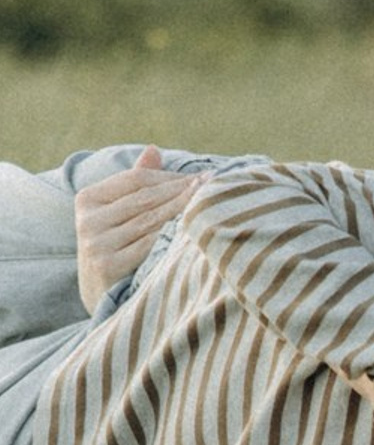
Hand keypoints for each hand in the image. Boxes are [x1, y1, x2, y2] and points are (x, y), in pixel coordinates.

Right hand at [74, 146, 204, 311]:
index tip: (203, 176)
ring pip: (153, 220)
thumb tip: (154, 149)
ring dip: (186, 209)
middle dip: (184, 190)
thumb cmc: (120, 244)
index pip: (137, 179)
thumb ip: (135, 181)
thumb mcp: (121, 212)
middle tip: (215, 184)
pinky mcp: (108, 266)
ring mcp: (95, 244)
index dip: (171, 177)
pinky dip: (177, 235)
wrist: (104, 295)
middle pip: (147, 198)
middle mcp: (87, 221)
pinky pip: (152, 244)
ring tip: (212, 201)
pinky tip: (197, 229)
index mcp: (87, 199)